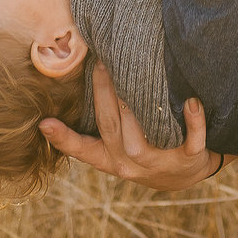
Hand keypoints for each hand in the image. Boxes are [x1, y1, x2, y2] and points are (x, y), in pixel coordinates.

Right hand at [40, 64, 224, 190]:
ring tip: (137, 75)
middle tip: (101, 62)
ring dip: (139, 108)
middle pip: (111, 126)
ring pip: (141, 139)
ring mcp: (158, 162)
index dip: (63, 138)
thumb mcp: (117, 145)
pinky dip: (193, 122)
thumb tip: (80, 79)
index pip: (82, 148)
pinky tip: (192, 102)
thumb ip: (104, 120)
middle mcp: (130, 162)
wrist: (183, 175)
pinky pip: (190, 142)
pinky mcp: (187, 160)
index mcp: (110, 157)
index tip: (45, 123)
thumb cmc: (145, 148)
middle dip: (104, 93)